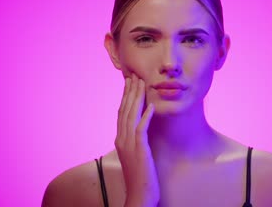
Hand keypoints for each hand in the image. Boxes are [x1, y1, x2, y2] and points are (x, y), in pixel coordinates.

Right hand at [115, 73, 159, 206]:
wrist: (139, 195)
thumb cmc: (140, 176)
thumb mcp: (135, 154)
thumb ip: (135, 141)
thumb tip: (139, 129)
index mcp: (120, 139)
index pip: (122, 113)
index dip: (125, 96)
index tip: (130, 83)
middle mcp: (121, 139)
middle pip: (125, 110)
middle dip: (130, 92)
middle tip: (134, 76)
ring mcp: (129, 145)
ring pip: (131, 116)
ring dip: (136, 98)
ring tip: (141, 84)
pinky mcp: (139, 150)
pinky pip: (141, 129)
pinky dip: (145, 116)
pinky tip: (151, 106)